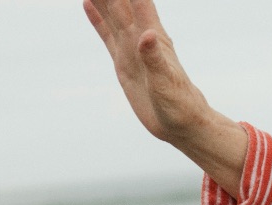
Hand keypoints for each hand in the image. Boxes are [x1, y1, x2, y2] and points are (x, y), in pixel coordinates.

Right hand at [82, 0, 246, 195]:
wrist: (182, 124)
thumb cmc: (180, 106)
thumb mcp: (166, 84)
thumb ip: (156, 59)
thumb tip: (147, 34)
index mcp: (154, 39)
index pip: (139, 2)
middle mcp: (142, 39)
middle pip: (121, 3)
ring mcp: (131, 49)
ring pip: (112, 14)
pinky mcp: (123, 62)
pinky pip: (107, 35)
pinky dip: (97, 18)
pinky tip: (89, 4)